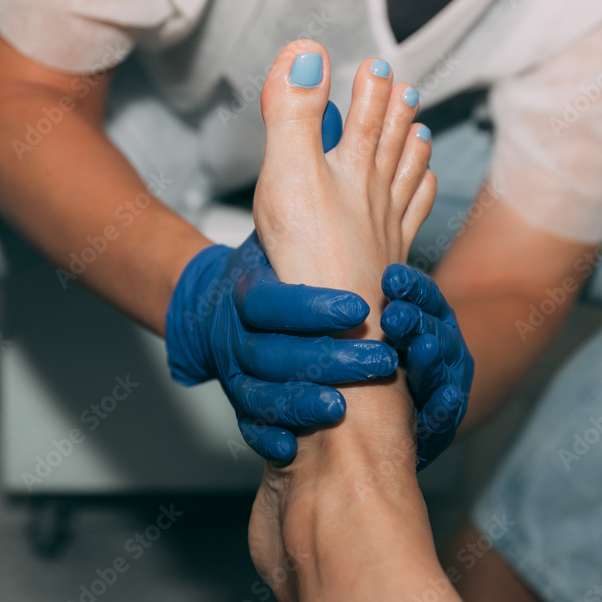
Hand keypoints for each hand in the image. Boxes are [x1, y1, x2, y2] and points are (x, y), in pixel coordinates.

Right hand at [166, 231, 397, 462]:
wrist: (220, 303)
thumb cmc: (272, 266)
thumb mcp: (284, 235)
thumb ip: (317, 219)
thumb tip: (352, 153)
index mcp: (246, 288)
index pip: (271, 300)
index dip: (312, 307)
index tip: (359, 310)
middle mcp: (235, 332)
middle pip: (271, 353)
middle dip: (326, 360)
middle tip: (381, 363)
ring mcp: (234, 369)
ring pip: (256, 393)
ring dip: (296, 402)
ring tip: (338, 410)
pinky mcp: (239, 400)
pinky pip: (247, 424)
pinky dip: (266, 436)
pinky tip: (292, 448)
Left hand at [380, 264, 473, 469]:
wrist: (424, 408)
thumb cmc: (389, 354)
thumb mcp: (388, 320)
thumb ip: (380, 296)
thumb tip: (337, 225)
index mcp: (432, 319)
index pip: (425, 297)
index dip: (412, 287)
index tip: (391, 277)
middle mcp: (444, 350)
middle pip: (431, 332)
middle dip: (414, 323)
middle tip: (394, 316)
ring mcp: (447, 386)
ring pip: (439, 372)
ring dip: (430, 361)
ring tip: (423, 347)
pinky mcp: (441, 426)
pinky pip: (445, 417)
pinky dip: (446, 408)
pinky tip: (447, 396)